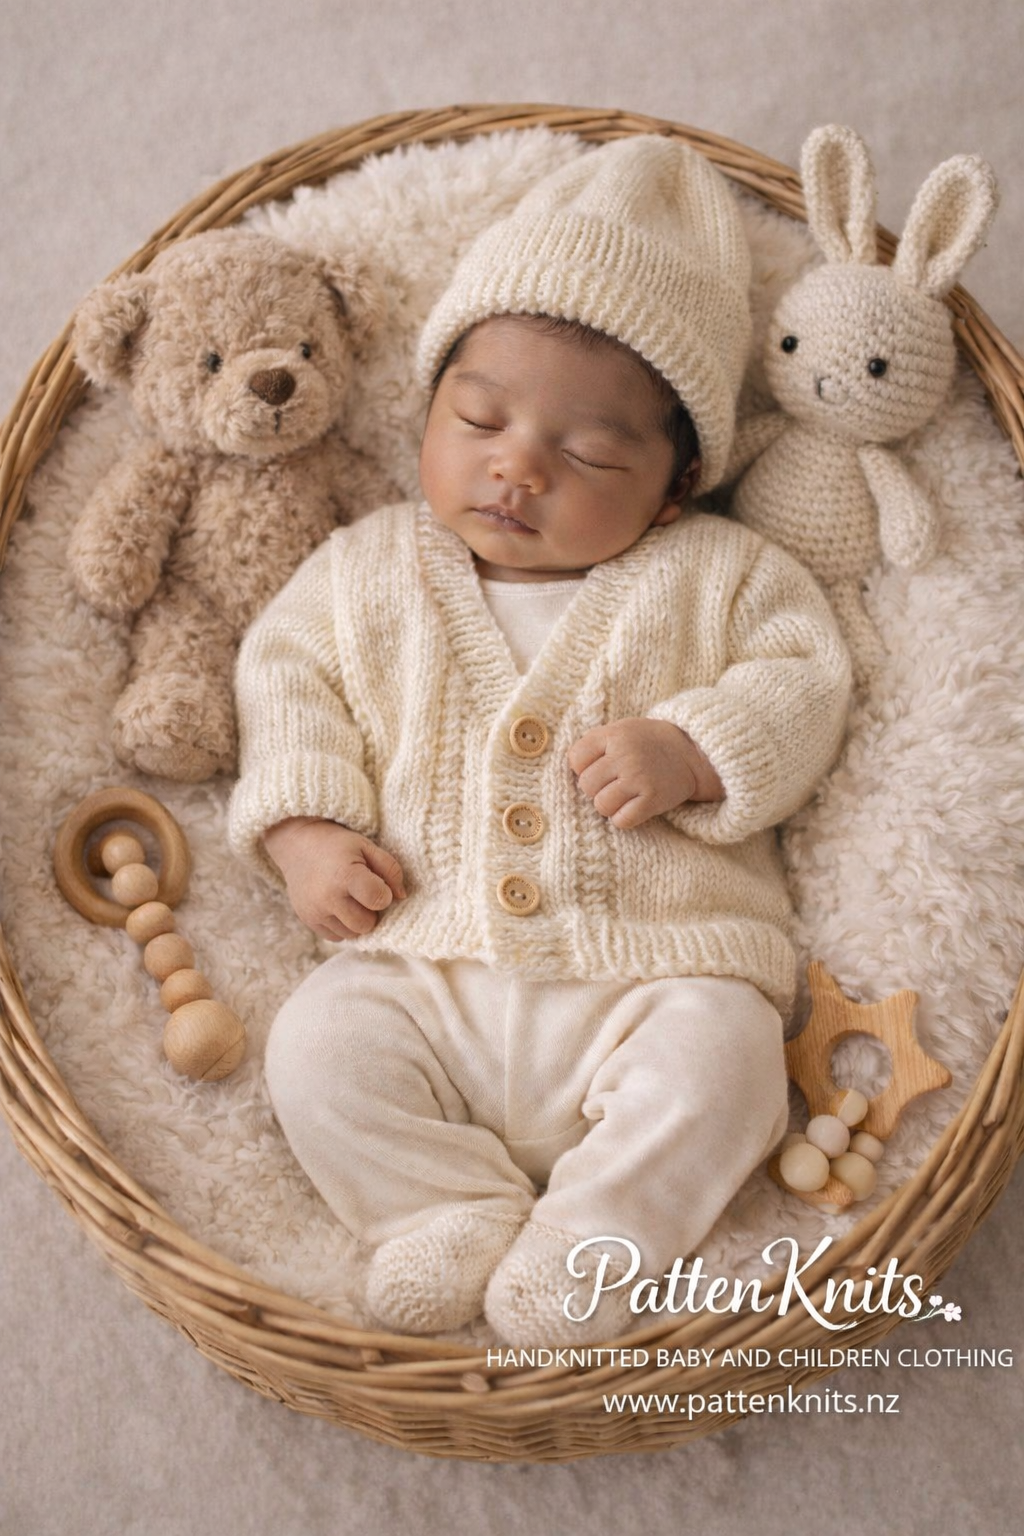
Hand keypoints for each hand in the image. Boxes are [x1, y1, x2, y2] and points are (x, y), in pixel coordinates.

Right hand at [262, 817, 406, 940]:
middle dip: (371, 912)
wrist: (298, 845)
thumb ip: (390, 869)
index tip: (378, 884)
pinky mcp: (308, 921)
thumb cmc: (337, 845)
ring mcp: (315, 912)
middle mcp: (328, 898)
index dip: (384, 894)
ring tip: (350, 899)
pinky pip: (336, 937)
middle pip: (366, 924)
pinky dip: (342, 925)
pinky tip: (338, 906)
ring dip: (357, 920)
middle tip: (364, 893)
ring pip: (352, 934)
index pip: (378, 900)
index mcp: (345, 876)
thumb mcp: (367, 847)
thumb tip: (401, 896)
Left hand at [568, 717, 723, 829]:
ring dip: (610, 806)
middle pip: (586, 786)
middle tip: (615, 784)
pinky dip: (624, 819)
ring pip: (601, 806)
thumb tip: (568, 769)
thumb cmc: (648, 743)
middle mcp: (624, 756)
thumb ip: (594, 743)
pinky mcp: (652, 799)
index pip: (575, 760)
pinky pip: (621, 821)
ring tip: (625, 796)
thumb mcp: (620, 730)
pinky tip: (634, 807)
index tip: (599, 768)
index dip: (584, 768)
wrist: (692, 752)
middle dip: (597, 789)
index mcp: (613, 735)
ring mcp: (639, 778)